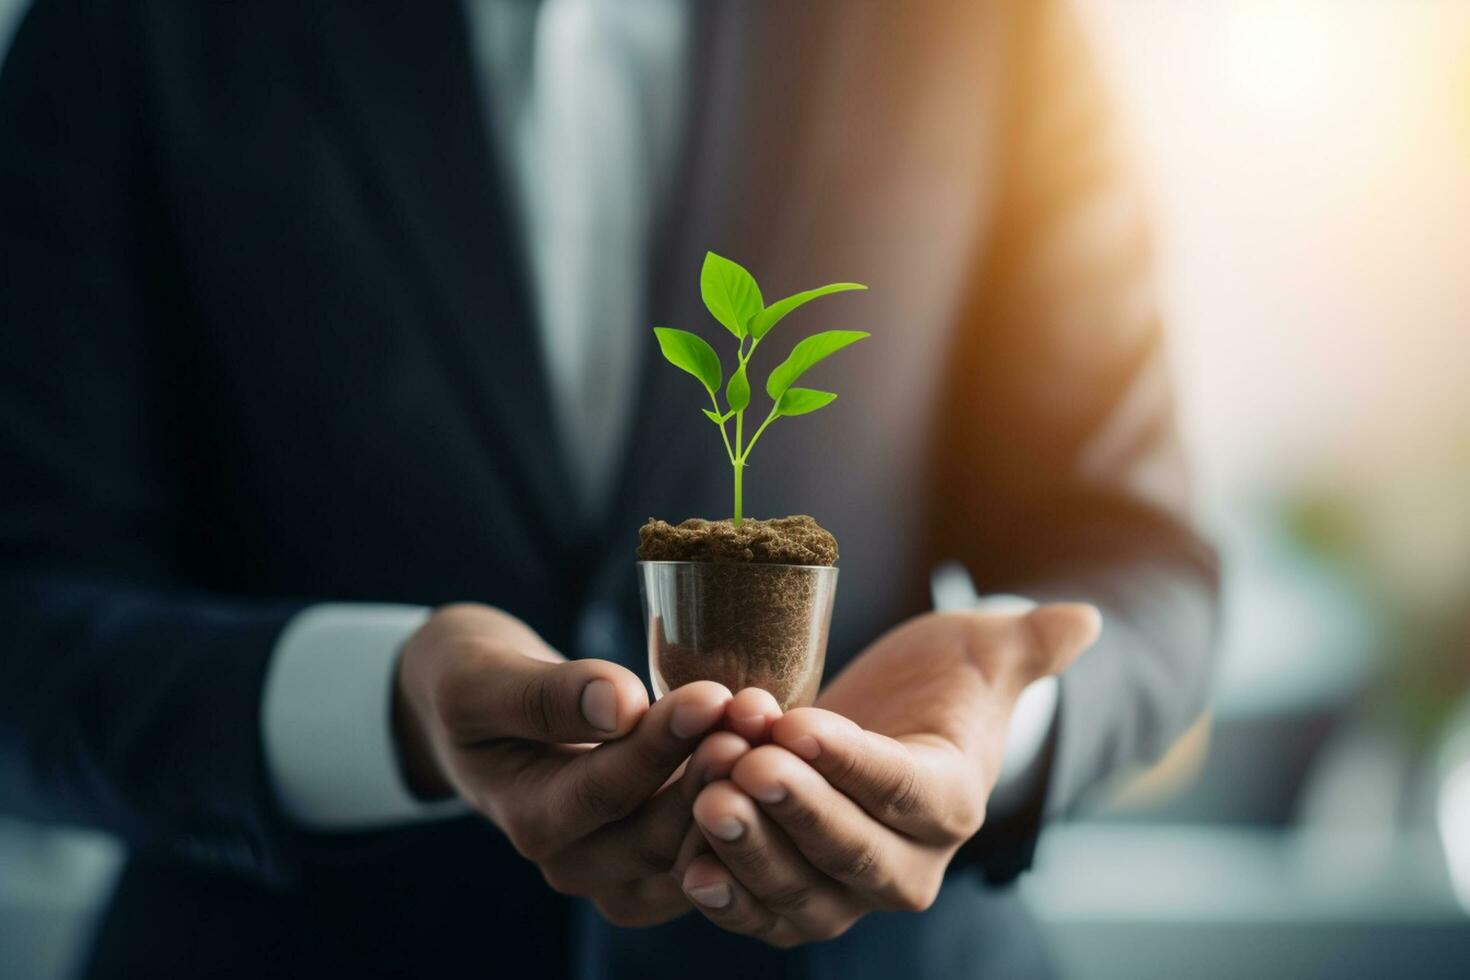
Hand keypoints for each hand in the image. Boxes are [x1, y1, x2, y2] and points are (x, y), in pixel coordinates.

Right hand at [395, 603, 774, 925]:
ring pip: (696, 848)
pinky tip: (777, 745)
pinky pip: (713, 846)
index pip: (606, 791)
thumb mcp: (483, 679)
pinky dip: (745, 802)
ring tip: (771, 723)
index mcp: (529, 820)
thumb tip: (620, 702)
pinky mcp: (660, 854)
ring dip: (738, 789)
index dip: (662, 746)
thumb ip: (546, 695)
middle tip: (757, 711)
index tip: (711, 696)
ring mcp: (622, 868)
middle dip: (712, 771)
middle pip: (660, 832)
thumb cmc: (471, 682)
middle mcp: (577, 861)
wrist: (473, 709)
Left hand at [676, 604, 1100, 945]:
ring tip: (703, 792)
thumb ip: (1028, 642)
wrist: (891, 730)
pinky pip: (758, 910)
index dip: (850, 764)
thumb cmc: (939, 684)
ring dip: (747, 849)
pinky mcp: (793, 896)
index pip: (903, 790)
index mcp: (952, 802)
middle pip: (850, 852)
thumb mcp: (983, 652)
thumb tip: (1085, 619)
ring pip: (798, 892)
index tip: (795, 724)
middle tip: (740, 766)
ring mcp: (847, 890)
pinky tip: (687, 863)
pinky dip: (724, 892)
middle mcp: (906, 863)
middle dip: (793, 812)